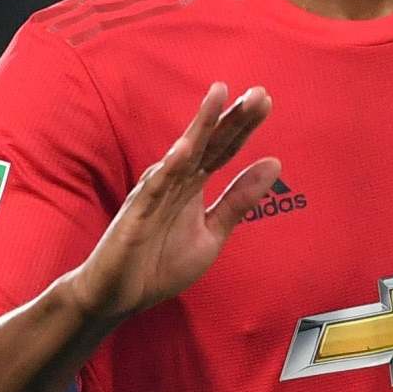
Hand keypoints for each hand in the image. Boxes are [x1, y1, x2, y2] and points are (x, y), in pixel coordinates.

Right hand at [69, 83, 279, 322]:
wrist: (117, 298)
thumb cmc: (160, 264)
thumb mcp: (212, 233)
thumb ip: (239, 200)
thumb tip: (275, 163)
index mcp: (192, 185)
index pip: (222, 149)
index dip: (243, 126)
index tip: (264, 99)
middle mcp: (173, 182)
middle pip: (207, 144)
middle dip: (231, 118)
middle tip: (258, 93)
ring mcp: (153, 195)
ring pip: (181, 155)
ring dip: (200, 127)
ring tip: (218, 97)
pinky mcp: (135, 216)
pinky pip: (153, 189)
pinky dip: (169, 168)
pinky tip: (184, 149)